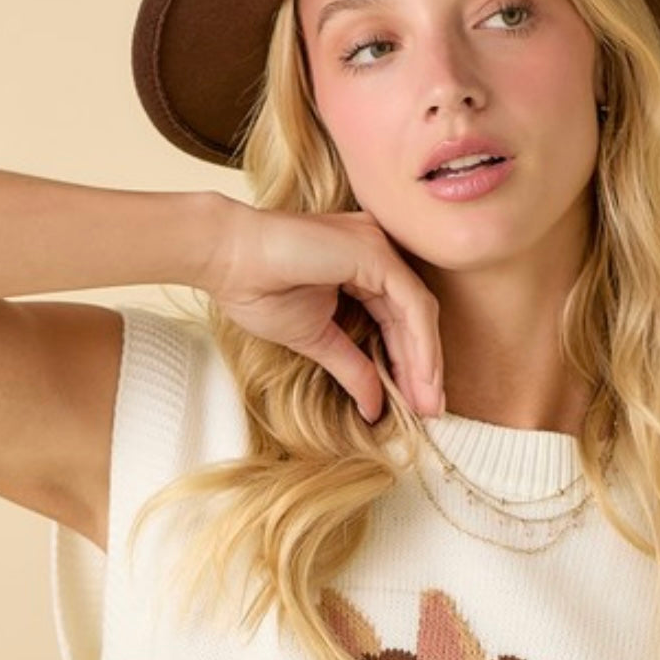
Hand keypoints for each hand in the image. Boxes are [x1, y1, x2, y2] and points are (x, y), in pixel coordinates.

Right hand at [205, 200, 442, 422]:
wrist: (226, 259)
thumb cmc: (258, 289)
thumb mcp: (317, 340)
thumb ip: (352, 368)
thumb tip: (374, 408)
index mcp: (363, 267)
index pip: (400, 321)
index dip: (410, 366)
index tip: (417, 406)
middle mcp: (376, 252)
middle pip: (415, 318)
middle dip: (424, 369)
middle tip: (433, 411)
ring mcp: (377, 248)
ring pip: (419, 312)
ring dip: (426, 362)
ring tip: (428, 404)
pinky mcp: (375, 253)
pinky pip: (411, 305)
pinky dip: (420, 345)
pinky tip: (419, 379)